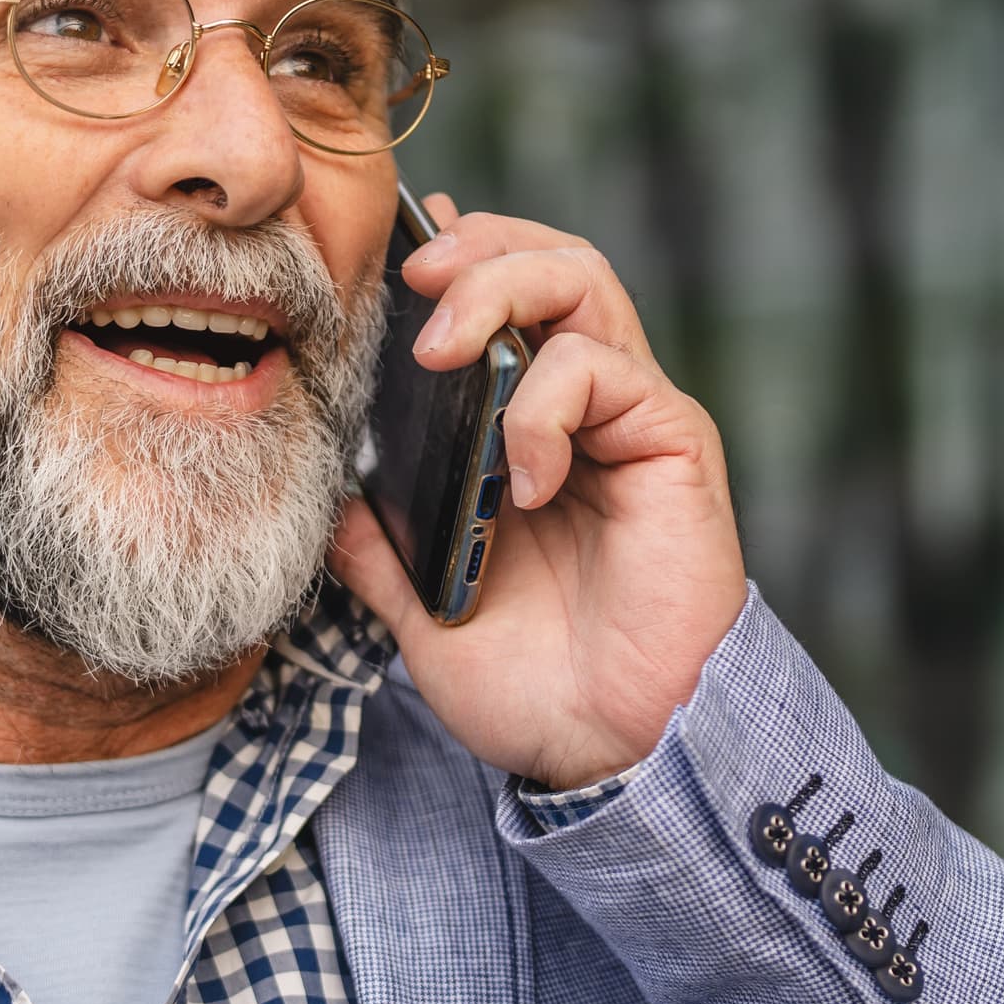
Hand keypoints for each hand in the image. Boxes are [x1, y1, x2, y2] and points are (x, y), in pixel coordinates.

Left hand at [328, 197, 747, 792]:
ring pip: (584, 282)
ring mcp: (634, 423)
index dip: (462, 257)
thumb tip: (330, 506)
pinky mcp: (672, 448)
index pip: (508, 304)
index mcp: (536, 435)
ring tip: (441, 351)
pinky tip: (521, 478)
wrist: (612, 754)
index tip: (398, 249)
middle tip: (414, 275)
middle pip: (552, 262)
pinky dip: (545, 407)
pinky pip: (606, 373)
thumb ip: (382, 555)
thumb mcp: (426, 616)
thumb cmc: (539, 690)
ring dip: (501, 291)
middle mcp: (591, 413)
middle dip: (479, 249)